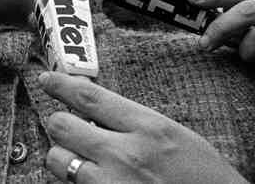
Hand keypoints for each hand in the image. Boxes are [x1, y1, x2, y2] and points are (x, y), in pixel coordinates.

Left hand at [40, 72, 243, 183]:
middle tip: (74, 131)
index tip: (48, 80)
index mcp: (149, 129)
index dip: (61, 85)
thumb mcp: (178, 139)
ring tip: (84, 161)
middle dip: (63, 125)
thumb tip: (97, 113)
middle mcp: (125, 154)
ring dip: (65, 157)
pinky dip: (78, 183)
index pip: (90, 96)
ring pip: (57, 159)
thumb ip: (137, 125)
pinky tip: (96, 181)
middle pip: (61, 124)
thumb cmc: (206, 181)